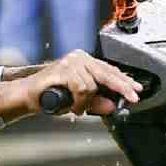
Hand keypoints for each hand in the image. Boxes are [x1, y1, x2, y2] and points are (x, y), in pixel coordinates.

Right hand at [23, 50, 141, 115]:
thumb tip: (112, 105)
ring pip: (93, 84)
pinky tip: (73, 106)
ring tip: (77, 108)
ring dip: (86, 102)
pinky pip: (81, 88)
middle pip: (107, 73)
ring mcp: (71, 62)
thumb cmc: (52, 96)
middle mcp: (78, 58)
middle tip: (133, 98)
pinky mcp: (63, 69)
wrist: (28, 95)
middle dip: (121, 87)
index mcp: (84, 62)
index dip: (124, 81)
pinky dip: (79, 101)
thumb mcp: (80, 102)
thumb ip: (96, 103)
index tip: (136, 90)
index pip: (109, 70)